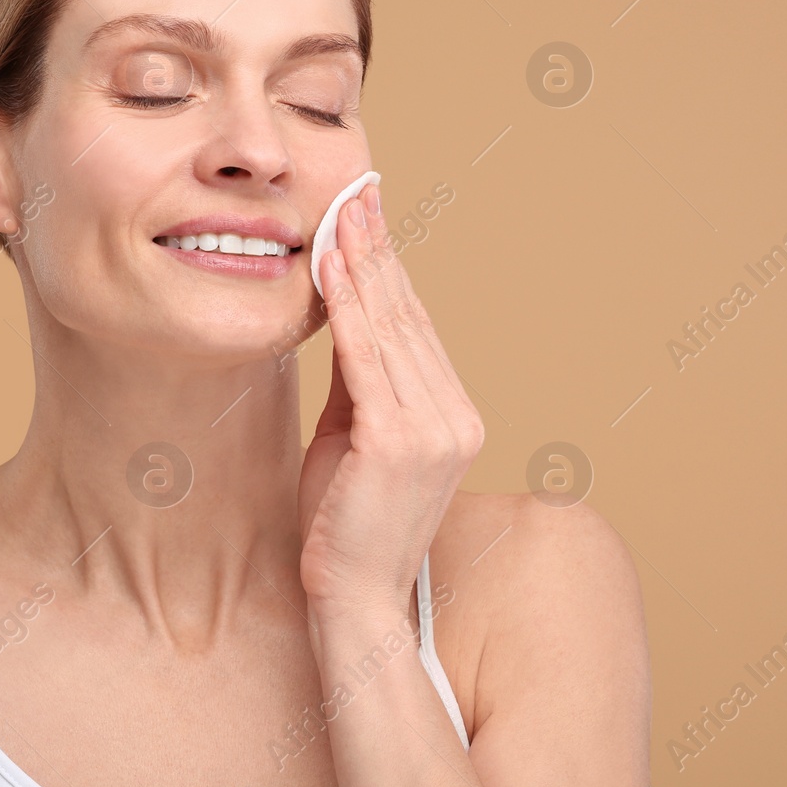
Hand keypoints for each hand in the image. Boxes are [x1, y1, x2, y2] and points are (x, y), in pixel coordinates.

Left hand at [297, 183, 484, 621]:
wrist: (353, 597)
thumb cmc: (344, 524)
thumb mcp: (354, 436)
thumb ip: (358, 381)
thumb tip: (341, 316)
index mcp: (452, 414)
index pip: (416, 324)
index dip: (390, 266)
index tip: (370, 215)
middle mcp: (455, 415)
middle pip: (408, 315)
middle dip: (378, 248)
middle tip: (359, 189)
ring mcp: (434, 428)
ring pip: (389, 326)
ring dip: (362, 262)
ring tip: (342, 210)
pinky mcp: (401, 441)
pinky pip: (366, 357)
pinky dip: (347, 305)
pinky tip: (331, 264)